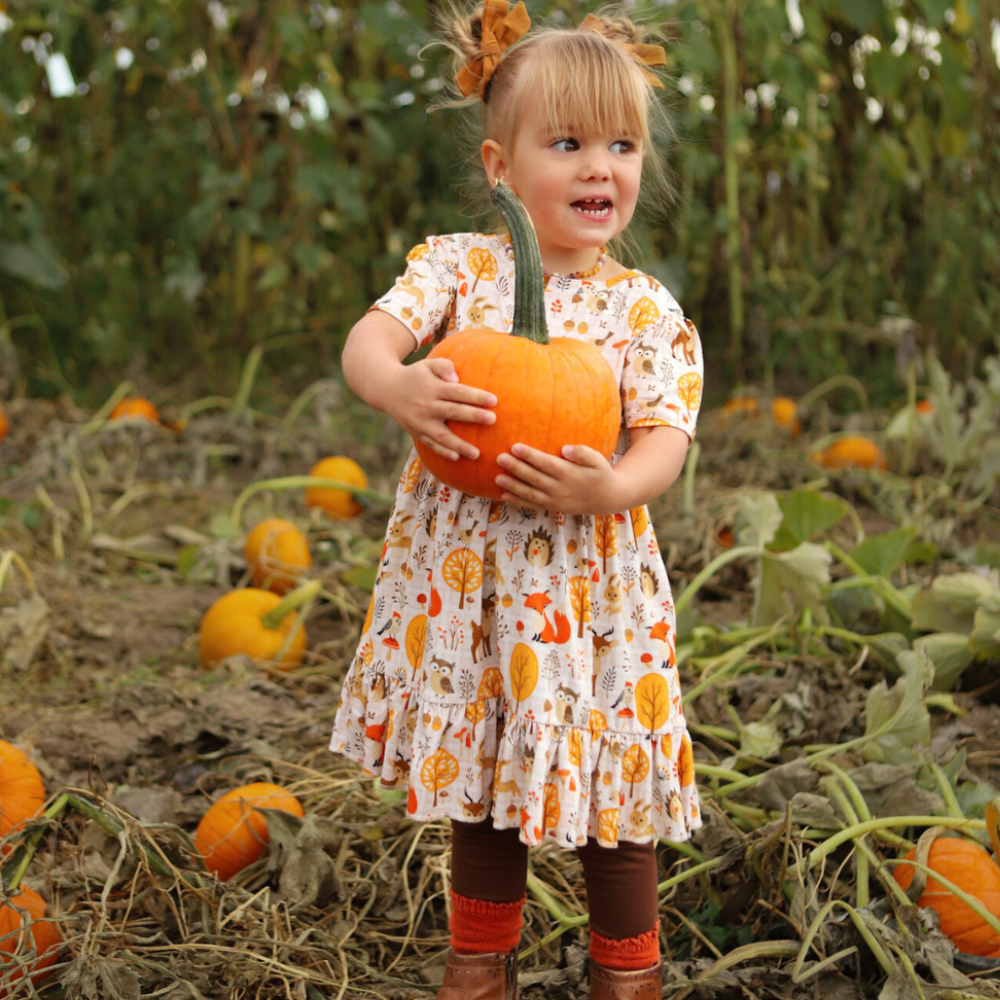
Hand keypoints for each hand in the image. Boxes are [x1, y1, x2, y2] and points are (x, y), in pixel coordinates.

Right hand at [386, 357, 496, 460]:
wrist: (386, 389)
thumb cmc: (415, 375)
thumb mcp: (427, 364)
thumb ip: (444, 366)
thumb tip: (456, 379)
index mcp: (433, 388)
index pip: (457, 392)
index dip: (475, 396)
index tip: (494, 400)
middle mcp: (427, 406)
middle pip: (453, 412)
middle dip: (473, 416)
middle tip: (493, 420)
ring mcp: (420, 422)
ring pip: (442, 436)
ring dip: (459, 445)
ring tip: (477, 453)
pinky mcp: (416, 432)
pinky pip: (430, 445)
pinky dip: (442, 452)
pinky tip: (457, 458)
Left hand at [495, 443, 624, 514]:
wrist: (607, 498)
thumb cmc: (600, 473)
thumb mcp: (597, 460)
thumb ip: (582, 453)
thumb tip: (565, 448)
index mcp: (570, 474)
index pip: (546, 464)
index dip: (530, 456)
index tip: (515, 446)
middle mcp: (560, 488)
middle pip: (534, 478)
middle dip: (516, 468)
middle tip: (499, 458)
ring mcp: (555, 500)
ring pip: (530, 493)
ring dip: (513, 486)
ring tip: (497, 477)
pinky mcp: (553, 507)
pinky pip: (532, 505)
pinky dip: (518, 501)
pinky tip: (504, 495)